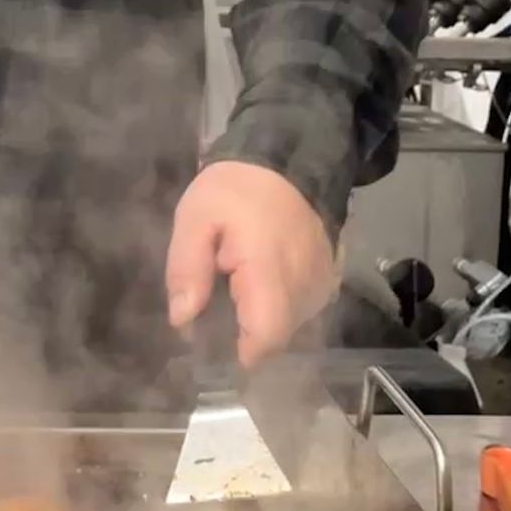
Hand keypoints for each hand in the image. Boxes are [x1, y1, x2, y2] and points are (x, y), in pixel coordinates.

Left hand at [166, 161, 336, 368]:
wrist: (289, 159)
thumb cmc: (237, 190)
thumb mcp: (196, 217)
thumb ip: (187, 267)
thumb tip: (182, 319)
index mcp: (270, 270)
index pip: (266, 337)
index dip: (238, 351)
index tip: (211, 339)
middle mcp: (305, 285)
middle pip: (275, 338)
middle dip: (242, 332)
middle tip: (216, 300)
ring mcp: (322, 284)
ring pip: (289, 328)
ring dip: (260, 318)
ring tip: (236, 286)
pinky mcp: (328, 281)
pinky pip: (300, 310)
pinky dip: (277, 305)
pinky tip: (258, 283)